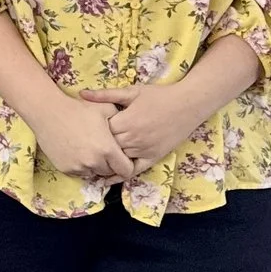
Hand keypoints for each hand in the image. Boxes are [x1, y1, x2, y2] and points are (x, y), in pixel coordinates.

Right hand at [29, 96, 139, 182]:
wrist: (48, 112)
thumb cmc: (78, 109)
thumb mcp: (105, 109)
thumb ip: (121, 121)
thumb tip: (129, 129)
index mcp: (107, 149)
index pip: (126, 170)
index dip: (127, 164)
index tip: (123, 158)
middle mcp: (94, 162)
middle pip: (110, 172)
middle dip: (111, 164)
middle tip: (105, 150)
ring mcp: (78, 167)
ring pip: (94, 173)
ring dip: (96, 165)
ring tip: (90, 149)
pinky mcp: (65, 168)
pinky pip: (80, 172)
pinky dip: (82, 165)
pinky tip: (78, 150)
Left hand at [80, 84, 203, 178]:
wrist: (188, 104)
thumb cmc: (159, 96)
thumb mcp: (132, 92)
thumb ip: (106, 95)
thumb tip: (82, 93)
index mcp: (126, 122)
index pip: (99, 132)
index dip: (92, 130)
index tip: (86, 128)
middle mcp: (133, 139)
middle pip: (106, 147)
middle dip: (97, 145)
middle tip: (85, 145)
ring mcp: (143, 150)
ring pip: (117, 160)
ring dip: (106, 160)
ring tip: (91, 160)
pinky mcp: (153, 157)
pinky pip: (134, 170)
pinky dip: (120, 175)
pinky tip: (106, 179)